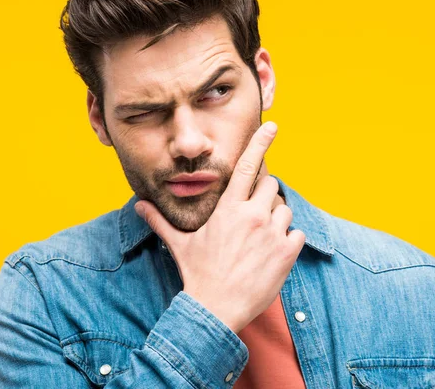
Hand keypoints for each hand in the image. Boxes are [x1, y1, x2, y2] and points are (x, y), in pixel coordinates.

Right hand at [135, 121, 305, 332]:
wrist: (216, 309)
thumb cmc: (198, 274)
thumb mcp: (179, 244)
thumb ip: (160, 221)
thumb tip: (137, 205)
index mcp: (228, 208)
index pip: (247, 166)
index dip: (260, 142)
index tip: (272, 126)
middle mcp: (253, 215)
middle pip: (271, 185)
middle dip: (264, 195)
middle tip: (253, 216)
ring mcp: (272, 233)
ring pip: (285, 209)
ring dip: (276, 219)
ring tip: (260, 239)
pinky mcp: (286, 252)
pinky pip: (296, 232)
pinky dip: (288, 240)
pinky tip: (272, 254)